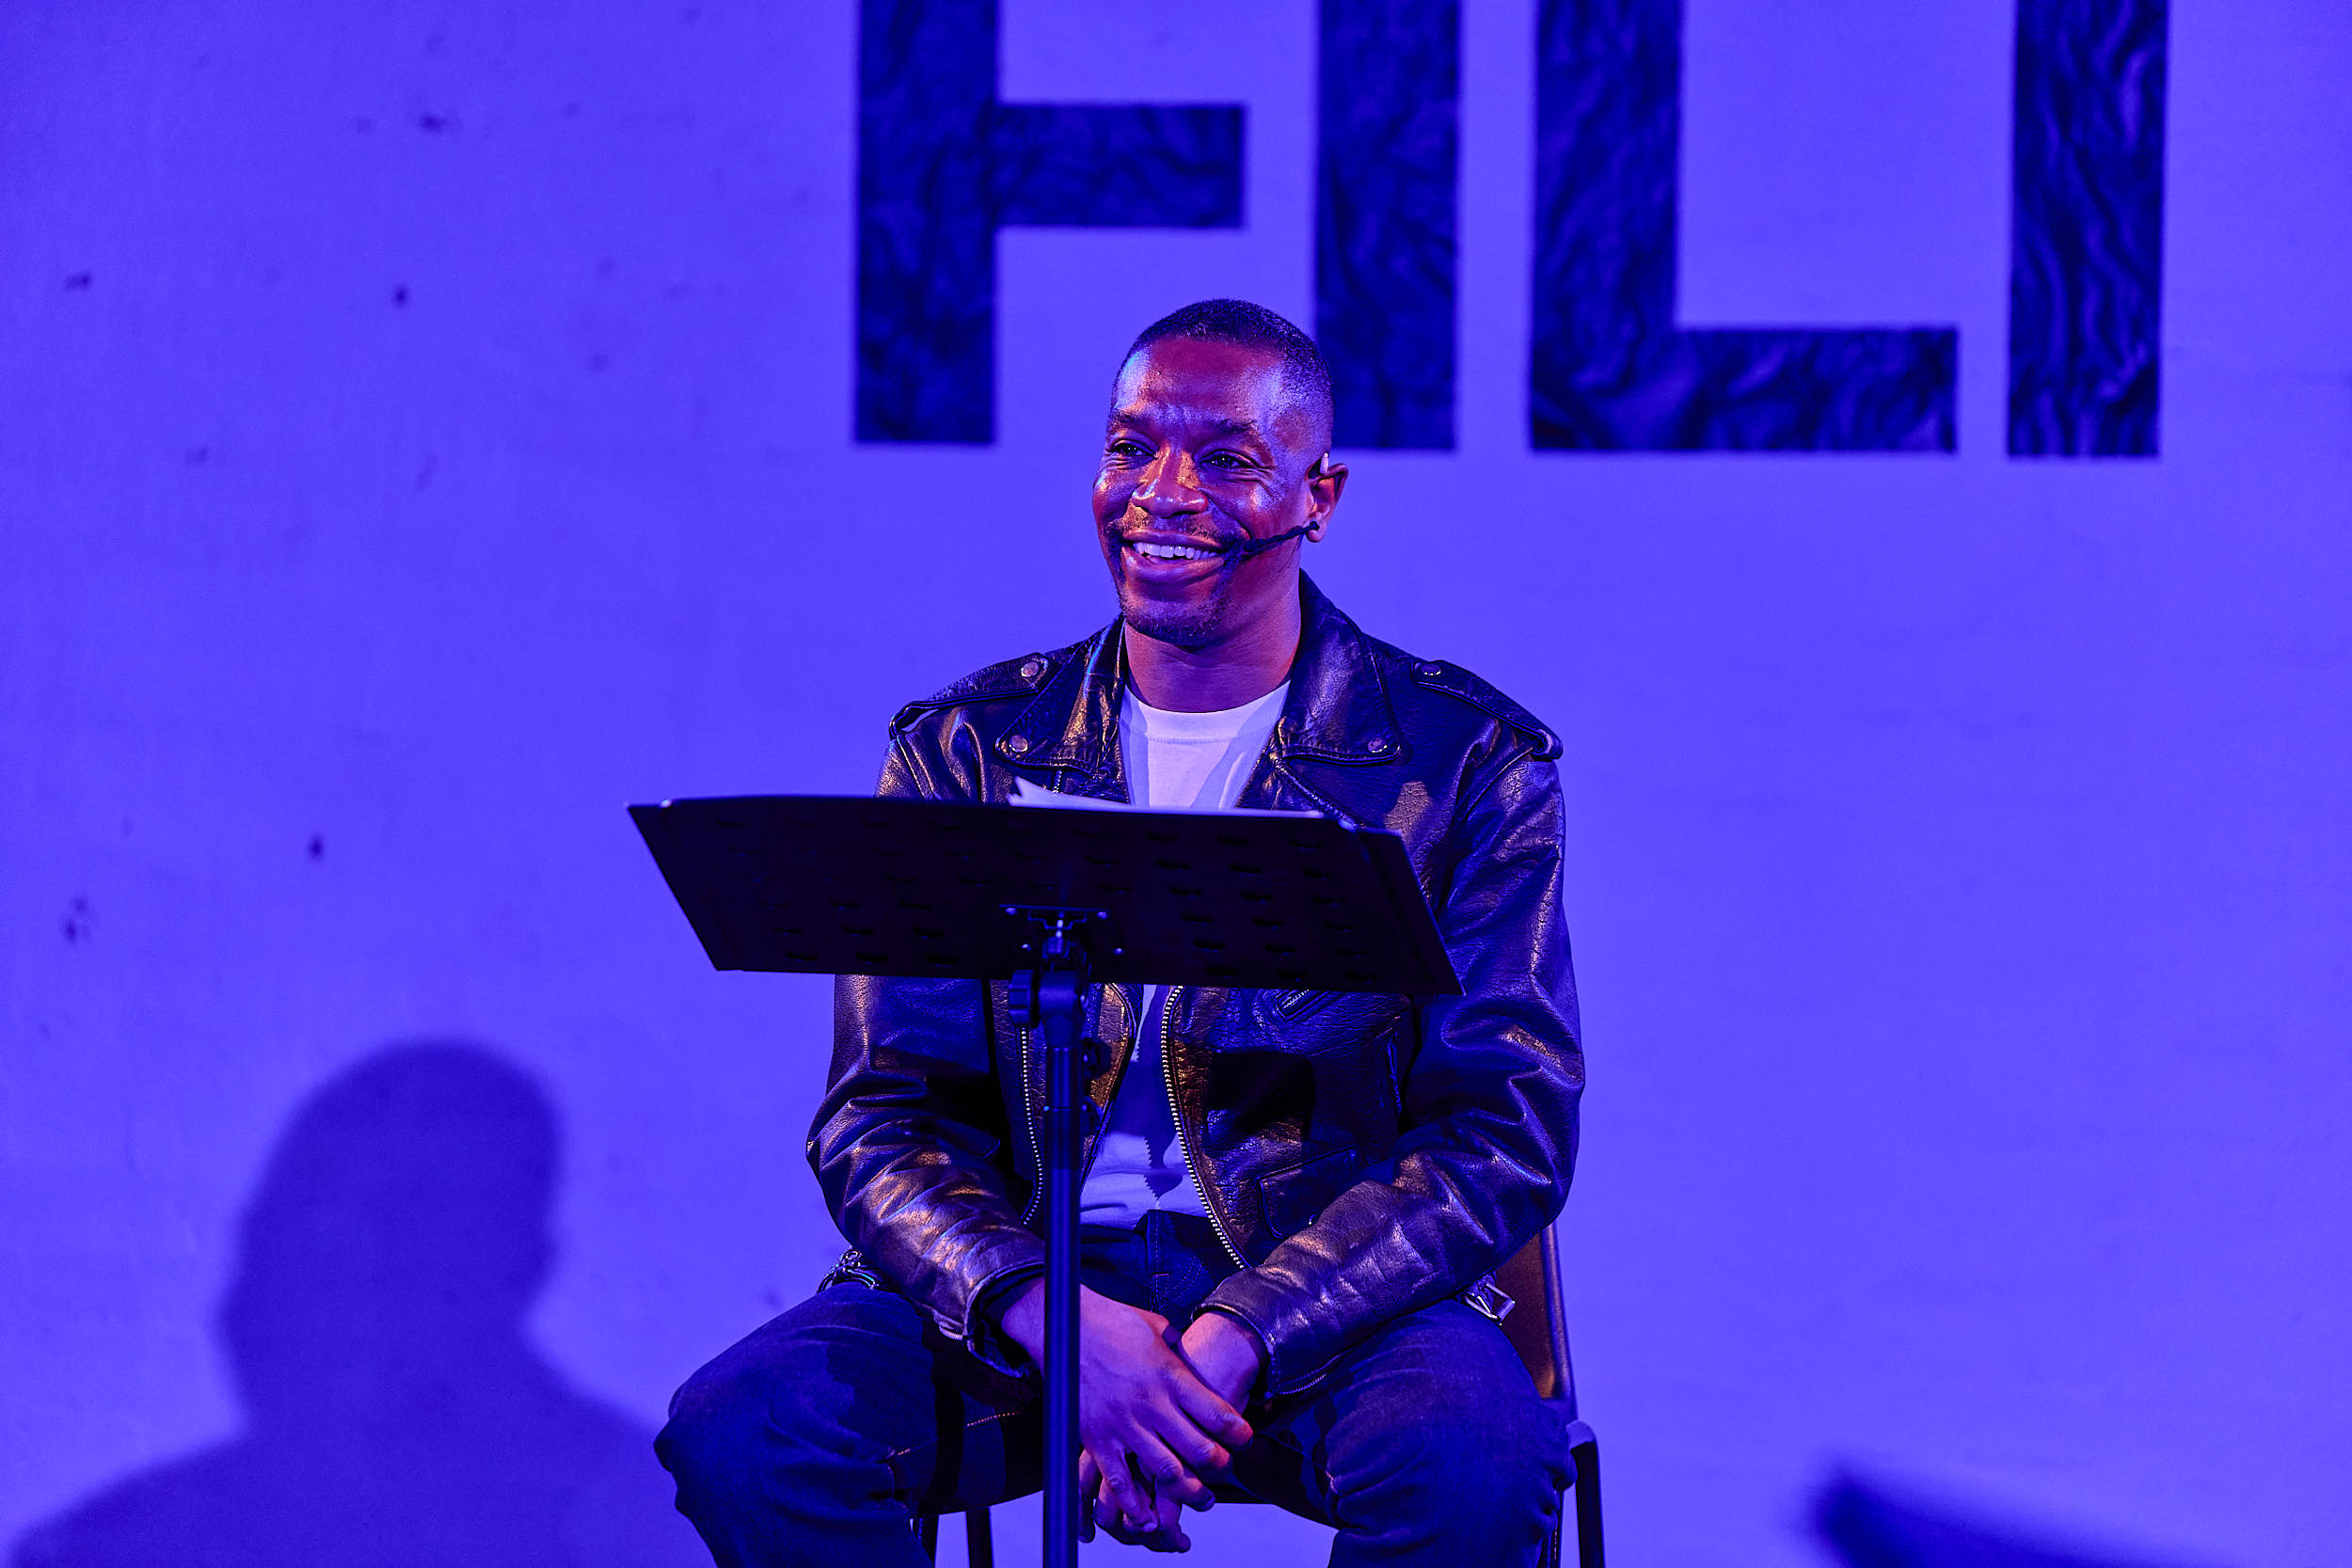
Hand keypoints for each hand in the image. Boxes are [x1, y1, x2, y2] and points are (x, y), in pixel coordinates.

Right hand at [1000, 1280, 1251, 1541]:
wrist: (1062, 1324)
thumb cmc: (1112, 1321)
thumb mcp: (1157, 1327)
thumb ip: (1177, 1351)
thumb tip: (1192, 1362)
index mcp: (1170, 1375)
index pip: (1217, 1414)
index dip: (1238, 1432)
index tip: (1245, 1439)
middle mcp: (1151, 1403)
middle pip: (1197, 1448)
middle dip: (1219, 1466)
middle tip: (1224, 1470)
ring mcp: (1123, 1424)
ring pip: (1165, 1470)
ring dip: (1187, 1490)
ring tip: (1201, 1498)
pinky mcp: (1097, 1438)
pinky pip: (1119, 1480)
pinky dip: (1135, 1503)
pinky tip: (1149, 1515)